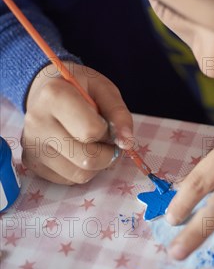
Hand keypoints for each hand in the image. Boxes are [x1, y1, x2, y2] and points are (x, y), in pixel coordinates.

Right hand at [22, 62, 132, 184]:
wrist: (45, 91)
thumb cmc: (79, 88)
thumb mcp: (104, 90)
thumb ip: (119, 114)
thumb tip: (127, 143)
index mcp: (54, 96)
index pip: (91, 131)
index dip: (108, 131)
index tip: (106, 122)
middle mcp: (37, 122)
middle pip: (88, 158)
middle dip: (107, 152)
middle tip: (105, 138)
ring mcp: (32, 146)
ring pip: (80, 174)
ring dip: (96, 164)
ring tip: (91, 143)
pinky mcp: (33, 164)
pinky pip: (69, 180)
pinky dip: (81, 169)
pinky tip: (76, 150)